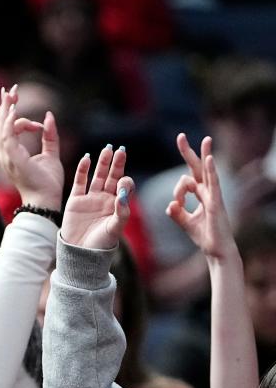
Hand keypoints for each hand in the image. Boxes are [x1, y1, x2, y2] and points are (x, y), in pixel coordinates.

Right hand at [0, 84, 63, 208]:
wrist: (46, 201)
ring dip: (5, 109)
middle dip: (5, 105)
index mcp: (12, 154)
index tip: (35, 118)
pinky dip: (9, 122)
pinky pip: (7, 137)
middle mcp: (6, 154)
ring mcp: (7, 157)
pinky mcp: (13, 159)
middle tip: (12, 89)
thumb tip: (49, 116)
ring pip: (0, 128)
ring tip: (12, 94)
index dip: (17, 117)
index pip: (7, 129)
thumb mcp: (51, 154)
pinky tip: (13, 110)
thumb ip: (50, 136)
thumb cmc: (47, 183)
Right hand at [60, 145, 132, 249]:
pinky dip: (83, 170)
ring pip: (97, 176)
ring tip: (107, 150)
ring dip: (102, 163)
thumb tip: (123, 193)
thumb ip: (121, 211)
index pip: (124, 186)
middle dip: (116, 164)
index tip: (123, 182)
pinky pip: (80, 182)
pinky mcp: (75, 200)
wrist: (80, 252)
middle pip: (112, 176)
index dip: (125, 181)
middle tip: (121, 150)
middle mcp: (105, 199)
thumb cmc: (101, 243)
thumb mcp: (115, 228)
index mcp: (117, 205)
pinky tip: (87, 158)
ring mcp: (90, 198)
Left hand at [166, 134, 236, 260]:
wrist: (217, 251)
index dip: (178, 190)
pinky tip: (209, 158)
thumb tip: (170, 204)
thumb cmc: (205, 237)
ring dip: (202, 155)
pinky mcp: (216, 202)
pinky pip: (213, 183)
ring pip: (205, 172)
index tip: (176, 205)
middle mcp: (208, 192)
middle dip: (189, 152)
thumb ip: (177, 213)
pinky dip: (211, 171)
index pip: (187, 180)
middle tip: (181, 136)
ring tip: (204, 140)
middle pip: (197, 168)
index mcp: (201, 195)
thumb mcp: (185, 223)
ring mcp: (213, 195)